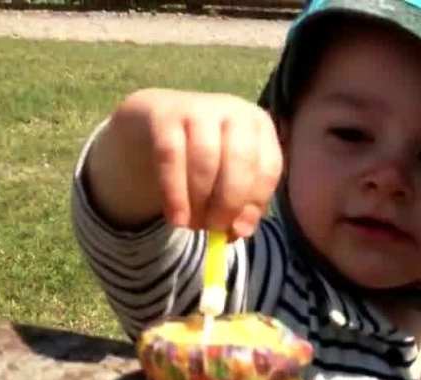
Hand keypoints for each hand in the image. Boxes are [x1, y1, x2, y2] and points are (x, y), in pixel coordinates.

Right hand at [87, 88, 282, 237]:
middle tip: (214, 228)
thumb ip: (241, 205)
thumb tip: (240, 230)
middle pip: (241, 160)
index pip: (269, 167)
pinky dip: (175, 194)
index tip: (239, 230)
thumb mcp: (228, 177)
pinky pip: (171, 157)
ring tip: (193, 224)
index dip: (255, 203)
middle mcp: (233, 110)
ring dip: (200, 201)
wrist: (152, 124)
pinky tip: (176, 218)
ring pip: (206, 159)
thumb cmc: (201, 157)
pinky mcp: (164, 114)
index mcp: (258, 125)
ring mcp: (199, 108)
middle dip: (229, 202)